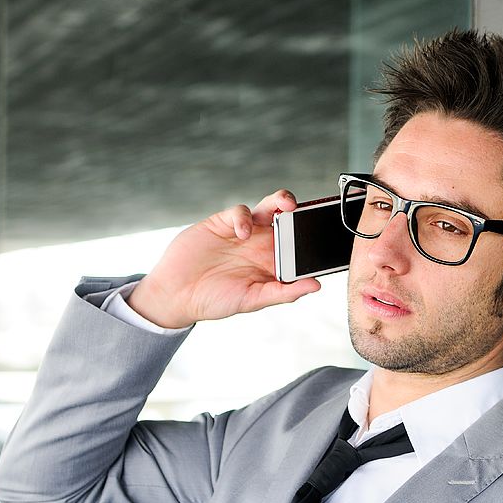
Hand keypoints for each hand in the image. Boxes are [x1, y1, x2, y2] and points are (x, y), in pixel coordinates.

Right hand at [127, 190, 320, 327]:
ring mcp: (244, 231)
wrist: (176, 295)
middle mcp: (262, 243)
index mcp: (274, 262)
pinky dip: (244, 218)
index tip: (326, 236)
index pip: (299, 245)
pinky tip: (242, 232)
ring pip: (268, 207)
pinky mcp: (222, 222)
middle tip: (307, 211)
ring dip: (280, 201)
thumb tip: (316, 285)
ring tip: (286, 205)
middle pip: (288, 220)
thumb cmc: (216, 300)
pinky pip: (240, 212)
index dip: (312, 238)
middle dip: (300, 212)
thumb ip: (283, 292)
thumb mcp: (252, 300)